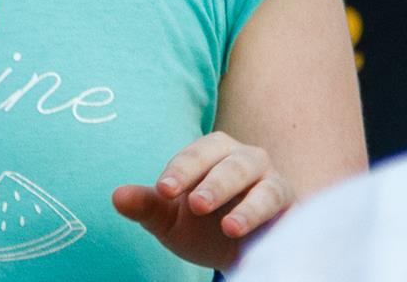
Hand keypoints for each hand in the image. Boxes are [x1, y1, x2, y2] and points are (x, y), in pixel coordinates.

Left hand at [112, 132, 293, 269]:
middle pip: (227, 161)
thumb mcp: (170, 220)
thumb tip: (116, 197)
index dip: (179, 171)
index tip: (162, 191)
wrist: (241, 254)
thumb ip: (146, 206)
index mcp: (210, 152)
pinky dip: (263, 215)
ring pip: (257, 180)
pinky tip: (244, 231)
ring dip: (244, 202)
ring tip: (227, 227)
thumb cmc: (201, 228)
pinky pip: (278, 202)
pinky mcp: (290, 203)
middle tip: (194, 205)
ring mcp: (269, 178)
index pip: (193, 155)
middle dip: (210, 182)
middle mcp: (242, 158)